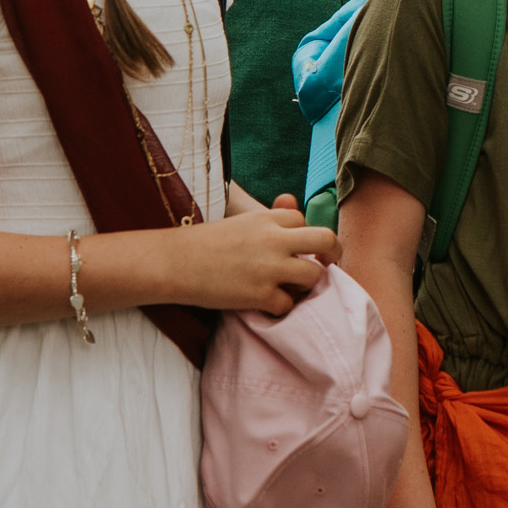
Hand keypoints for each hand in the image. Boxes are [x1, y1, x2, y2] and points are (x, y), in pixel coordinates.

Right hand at [173, 199, 335, 314]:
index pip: (304, 222)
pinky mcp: (261, 294)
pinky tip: (264, 303)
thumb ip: (269, 216)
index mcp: (267, 218)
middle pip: (326, 240)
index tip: (294, 248)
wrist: (174, 262)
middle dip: (333, 253)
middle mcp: (274, 240)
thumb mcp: (239, 221)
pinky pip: (288, 304)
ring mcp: (270, 268)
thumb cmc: (204, 243)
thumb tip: (291, 201)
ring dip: (305, 285)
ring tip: (289, 288)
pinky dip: (279, 307)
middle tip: (327, 264)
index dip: (300, 236)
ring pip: (313, 276)